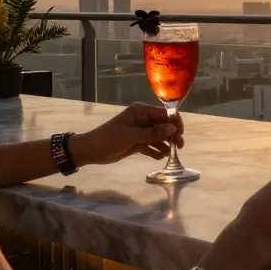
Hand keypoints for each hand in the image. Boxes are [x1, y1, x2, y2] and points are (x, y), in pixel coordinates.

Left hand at [69, 103, 184, 166]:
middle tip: (179, 147)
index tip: (180, 134)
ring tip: (169, 155)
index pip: (164, 113)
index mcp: (140, 112)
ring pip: (159, 136)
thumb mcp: (131, 136)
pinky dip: (156, 151)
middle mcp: (142, 119)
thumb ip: (152, 133)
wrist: (90, 151)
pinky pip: (151, 145)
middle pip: (164, 125)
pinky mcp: (137, 142)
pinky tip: (159, 157)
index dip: (174, 122)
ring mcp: (140, 131)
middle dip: (172, 135)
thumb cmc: (109, 139)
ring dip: (165, 144)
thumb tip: (172, 129)